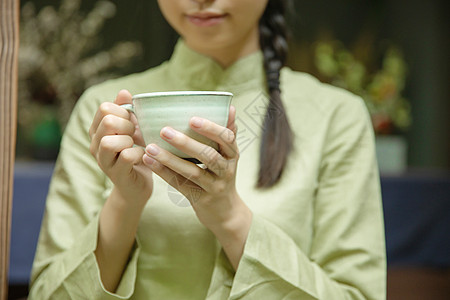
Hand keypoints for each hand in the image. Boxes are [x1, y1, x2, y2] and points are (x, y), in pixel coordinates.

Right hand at [89, 89, 152, 206]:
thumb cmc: (136, 154)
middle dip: (127, 124)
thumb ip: (127, 111)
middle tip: (135, 134)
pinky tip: (144, 156)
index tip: (133, 122)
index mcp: (97, 130)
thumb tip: (124, 92)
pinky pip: (126, 157)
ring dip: (129, 140)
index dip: (124, 111)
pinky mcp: (116, 175)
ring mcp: (103, 161)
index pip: (105, 108)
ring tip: (137, 145)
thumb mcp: (132, 130)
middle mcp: (95, 145)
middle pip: (107, 121)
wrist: (138, 186)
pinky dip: (139, 154)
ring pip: (109, 142)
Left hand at [143, 106, 251, 268]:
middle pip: (208, 155)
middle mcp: (226, 171)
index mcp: (233, 155)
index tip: (192, 118)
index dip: (211, 128)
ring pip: (192, 172)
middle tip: (164, 130)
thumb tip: (230, 107)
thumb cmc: (222, 176)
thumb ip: (227, 133)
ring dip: (170, 159)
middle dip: (186, 143)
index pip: (227, 138)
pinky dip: (164, 173)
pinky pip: (180, 185)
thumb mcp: (229, 156)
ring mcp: (214, 187)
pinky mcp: (200, 199)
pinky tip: (148, 161)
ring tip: (150, 147)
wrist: (225, 212)